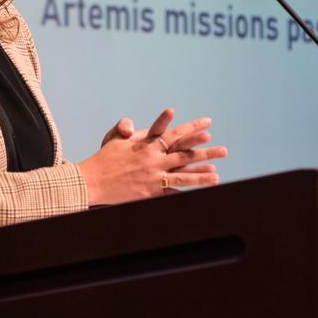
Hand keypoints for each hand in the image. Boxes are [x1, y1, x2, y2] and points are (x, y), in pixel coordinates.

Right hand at [78, 108, 224, 204]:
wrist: (93, 180)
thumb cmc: (104, 158)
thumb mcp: (116, 139)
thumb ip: (127, 129)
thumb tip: (131, 126)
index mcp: (148, 144)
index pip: (174, 133)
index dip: (192, 128)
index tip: (207, 124)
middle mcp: (153, 159)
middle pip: (184, 154)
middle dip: (205, 152)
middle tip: (224, 150)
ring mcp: (153, 176)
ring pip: (182, 175)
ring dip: (201, 175)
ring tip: (217, 175)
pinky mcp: (150, 191)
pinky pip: (171, 191)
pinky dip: (184, 191)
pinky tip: (195, 194)